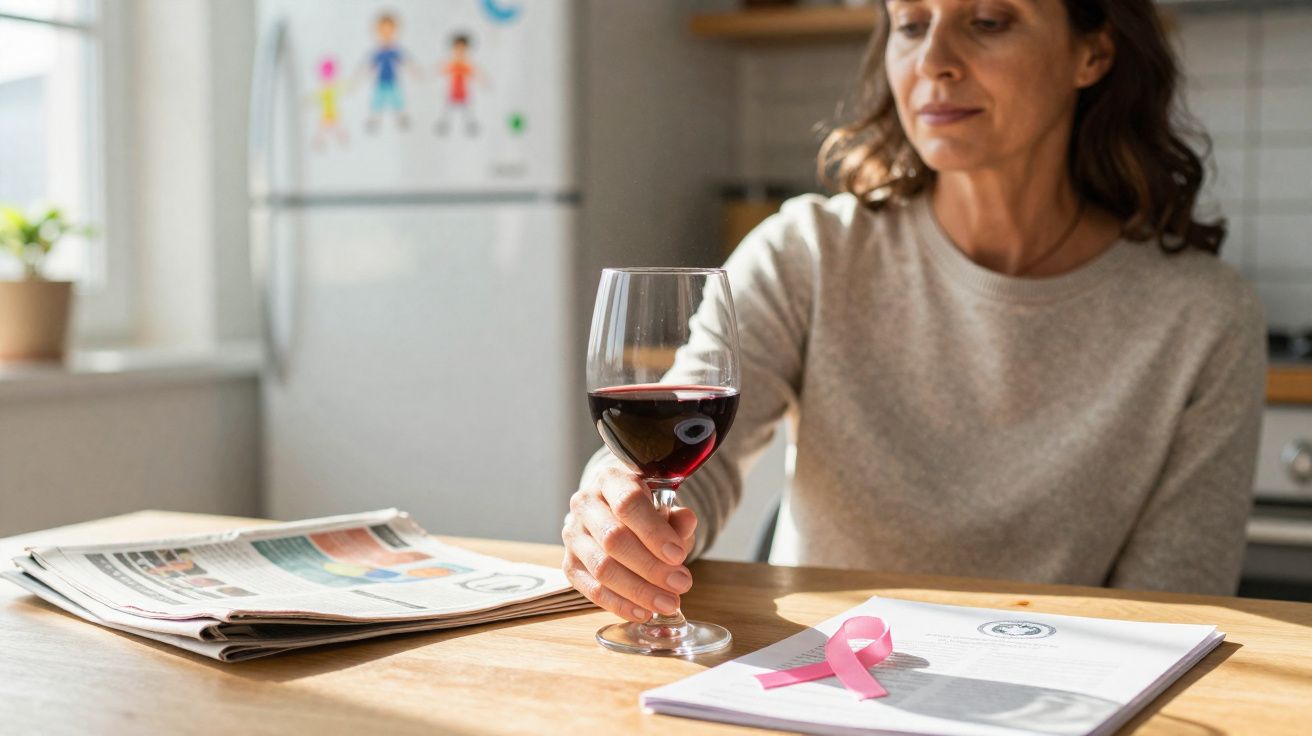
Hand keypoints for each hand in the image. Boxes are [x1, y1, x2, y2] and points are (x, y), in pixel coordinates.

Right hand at [562, 464, 696, 622]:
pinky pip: (592, 589)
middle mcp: (585, 504)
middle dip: (651, 566)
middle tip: (681, 584)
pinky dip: (619, 604)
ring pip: (602, 567)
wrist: (614, 514)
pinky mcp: (569, 564)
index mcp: (610, 480)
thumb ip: (676, 517)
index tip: (678, 555)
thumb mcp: (664, 506)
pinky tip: (643, 611)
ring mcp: (573, 535)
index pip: (628, 503)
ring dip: (638, 590)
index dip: (654, 532)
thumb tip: (687, 521)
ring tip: (668, 603)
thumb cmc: (644, 510)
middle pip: (614, 538)